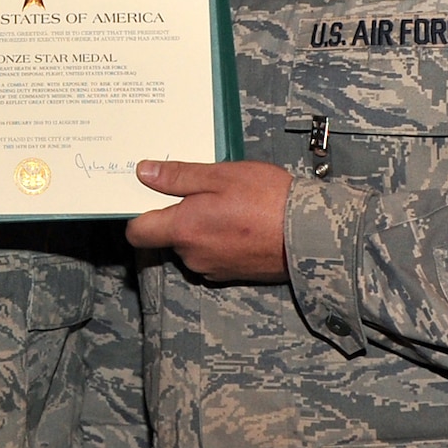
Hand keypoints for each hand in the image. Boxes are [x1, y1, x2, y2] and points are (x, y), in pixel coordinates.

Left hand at [125, 160, 291, 281]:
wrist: (311, 234)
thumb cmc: (267, 200)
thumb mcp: (220, 175)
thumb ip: (178, 176)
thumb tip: (144, 173)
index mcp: (183, 229)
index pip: (137, 232)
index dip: (137, 214)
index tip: (147, 196)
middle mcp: (192, 255)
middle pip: (166, 236)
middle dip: (177, 214)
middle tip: (202, 191)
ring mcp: (212, 267)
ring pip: (191, 245)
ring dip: (201, 226)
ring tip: (229, 205)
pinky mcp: (231, 274)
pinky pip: (212, 254)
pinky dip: (219, 239)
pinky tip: (240, 222)